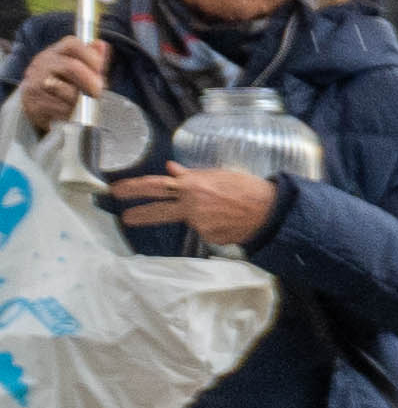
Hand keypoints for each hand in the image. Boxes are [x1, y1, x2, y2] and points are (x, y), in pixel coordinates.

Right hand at [14, 35, 102, 131]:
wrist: (35, 102)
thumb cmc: (64, 83)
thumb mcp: (80, 68)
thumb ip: (93, 59)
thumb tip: (101, 44)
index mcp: (57, 52)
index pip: (73, 44)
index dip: (91, 57)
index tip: (100, 70)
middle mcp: (43, 62)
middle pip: (71, 67)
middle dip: (90, 82)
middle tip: (97, 92)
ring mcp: (35, 80)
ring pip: (65, 90)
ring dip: (79, 100)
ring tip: (82, 103)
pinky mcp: (32, 100)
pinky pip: (58, 107)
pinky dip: (69, 112)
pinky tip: (69, 111)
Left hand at [110, 164, 286, 250]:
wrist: (270, 212)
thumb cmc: (247, 188)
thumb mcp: (218, 175)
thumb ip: (192, 175)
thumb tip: (172, 170)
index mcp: (191, 186)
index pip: (154, 186)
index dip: (133, 188)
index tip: (117, 191)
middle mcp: (191, 206)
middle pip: (158, 210)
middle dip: (140, 214)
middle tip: (125, 217)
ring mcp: (199, 224)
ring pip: (192, 220)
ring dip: (204, 216)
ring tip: (226, 211)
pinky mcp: (211, 237)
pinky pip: (207, 230)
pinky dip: (216, 225)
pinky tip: (232, 221)